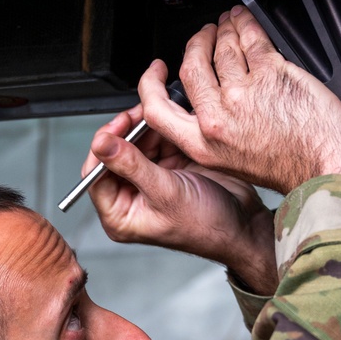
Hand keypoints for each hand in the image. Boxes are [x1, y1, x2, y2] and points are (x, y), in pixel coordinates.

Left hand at [83, 106, 277, 294]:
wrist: (244, 225)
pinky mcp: (170, 167)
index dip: (104, 147)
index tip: (117, 126)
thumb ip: (132, 166)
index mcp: (120, 214)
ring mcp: (151, 181)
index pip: (95, 175)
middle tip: (142, 113)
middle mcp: (132, 198)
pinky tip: (173, 119)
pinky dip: (165, 128)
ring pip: (138, 143)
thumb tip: (101, 144)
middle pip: (116, 154)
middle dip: (129, 132)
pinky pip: (160, 141)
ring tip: (161, 113)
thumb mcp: (165, 194)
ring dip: (148, 126)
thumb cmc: (206, 226)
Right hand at [136, 7, 340, 195]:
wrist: (326, 169)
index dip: (152, 83)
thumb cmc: (291, 167)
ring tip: (229, 24)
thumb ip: (215, 132)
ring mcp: (243, 94)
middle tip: (205, 35)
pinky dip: (247, 24)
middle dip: (197, 43)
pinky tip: (246, 22)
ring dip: (225, 30)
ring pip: (224, 49)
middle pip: (193, 66)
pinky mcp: (271, 74)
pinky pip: (252, 40)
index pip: (159, 108)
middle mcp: (219, 119)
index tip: (159, 70)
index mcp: (204, 144)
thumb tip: (208, 99)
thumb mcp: (234, 162)